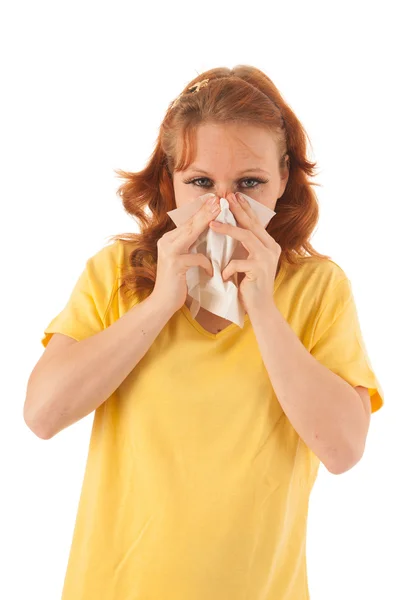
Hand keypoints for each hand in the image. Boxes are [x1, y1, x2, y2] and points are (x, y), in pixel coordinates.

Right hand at [151, 195, 220, 313]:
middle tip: (218, 199)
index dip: (201, 210)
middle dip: (205, 211)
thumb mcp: (184, 259)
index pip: (188, 221)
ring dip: (206, 222)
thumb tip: (208, 231)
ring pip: (190, 233)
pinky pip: (196, 258)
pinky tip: (211, 272)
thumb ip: (191, 246)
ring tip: (219, 213)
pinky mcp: (174, 264)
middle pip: (189, 223)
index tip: (214, 200)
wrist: (163, 303)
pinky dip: (206, 264)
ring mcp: (169, 252)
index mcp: (169, 239)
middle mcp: (166, 242)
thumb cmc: (177, 282)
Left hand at [209, 192, 280, 313]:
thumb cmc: (250, 285)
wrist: (260, 309)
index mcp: (270, 245)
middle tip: (225, 197)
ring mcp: (267, 258)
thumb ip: (244, 247)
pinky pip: (238, 262)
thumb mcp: (248, 262)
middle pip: (252, 224)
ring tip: (212, 223)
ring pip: (246, 237)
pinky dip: (228, 268)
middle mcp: (271, 248)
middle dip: (237, 209)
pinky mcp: (259, 270)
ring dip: (227, 229)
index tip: (233, 196)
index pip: (256, 222)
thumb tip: (229, 229)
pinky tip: (224, 276)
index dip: (244, 208)